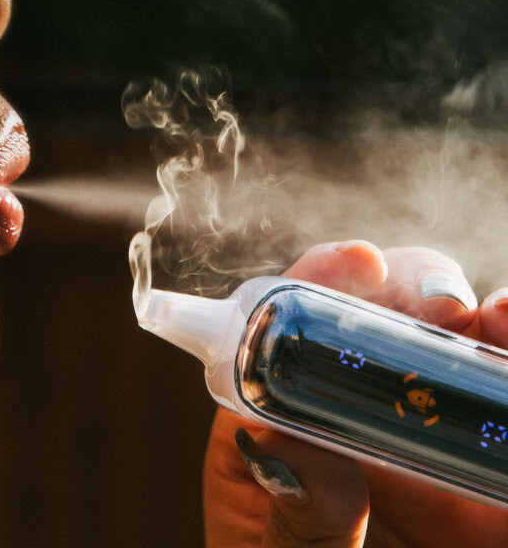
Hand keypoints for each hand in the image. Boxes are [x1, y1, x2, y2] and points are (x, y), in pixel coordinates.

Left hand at [203, 240, 507, 546]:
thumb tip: (283, 436)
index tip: (358, 262)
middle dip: (413, 288)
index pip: (294, 320)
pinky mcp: (485, 472)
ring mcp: (426, 432)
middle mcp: (357, 408)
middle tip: (438, 303)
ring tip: (498, 320)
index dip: (322, 277)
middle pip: (383, 315)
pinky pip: (503, 405)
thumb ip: (292, 507)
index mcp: (286, 414)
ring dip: (485, 319)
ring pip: (457, 349)